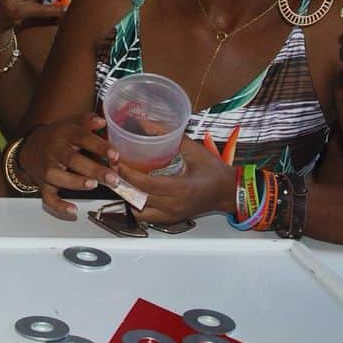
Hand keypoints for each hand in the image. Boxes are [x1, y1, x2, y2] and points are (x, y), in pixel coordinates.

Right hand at [18, 115, 117, 219]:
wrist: (30, 147)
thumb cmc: (57, 137)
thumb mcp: (71, 123)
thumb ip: (87, 121)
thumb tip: (102, 121)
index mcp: (65, 135)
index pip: (83, 138)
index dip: (99, 146)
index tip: (114, 155)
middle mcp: (55, 151)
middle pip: (72, 160)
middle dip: (93, 169)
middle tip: (113, 178)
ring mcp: (48, 168)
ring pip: (58, 177)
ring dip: (76, 182)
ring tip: (93, 185)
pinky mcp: (43, 184)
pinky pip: (48, 197)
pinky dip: (59, 205)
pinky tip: (73, 210)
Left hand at [117, 137, 233, 224]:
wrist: (229, 191)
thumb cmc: (214, 170)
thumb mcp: (193, 149)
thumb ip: (169, 136)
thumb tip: (145, 123)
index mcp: (181, 188)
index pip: (147, 185)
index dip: (129, 174)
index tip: (117, 163)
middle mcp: (175, 205)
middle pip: (139, 199)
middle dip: (123, 184)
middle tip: (113, 169)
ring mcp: (173, 215)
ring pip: (140, 212)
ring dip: (128, 198)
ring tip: (122, 181)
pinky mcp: (172, 219)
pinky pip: (148, 217)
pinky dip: (138, 206)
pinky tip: (134, 192)